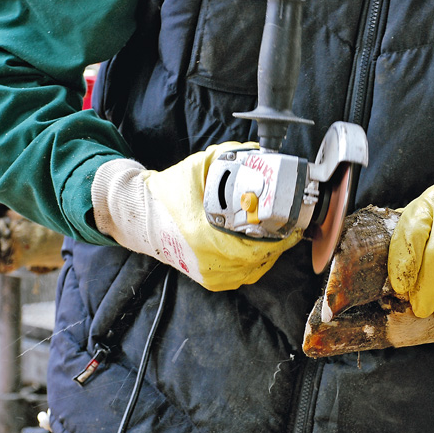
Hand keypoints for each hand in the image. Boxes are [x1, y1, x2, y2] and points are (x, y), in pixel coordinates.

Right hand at [92, 142, 301, 290]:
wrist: (143, 218)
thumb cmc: (168, 195)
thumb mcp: (198, 168)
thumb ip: (230, 156)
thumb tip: (259, 152)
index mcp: (206, 237)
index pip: (259, 243)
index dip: (281, 233)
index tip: (291, 221)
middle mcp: (210, 261)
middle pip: (262, 257)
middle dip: (278, 240)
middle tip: (288, 225)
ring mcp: (211, 275)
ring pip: (255, 268)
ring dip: (268, 251)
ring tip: (275, 233)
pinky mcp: (211, 281)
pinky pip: (244, 274)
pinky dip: (255, 261)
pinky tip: (257, 245)